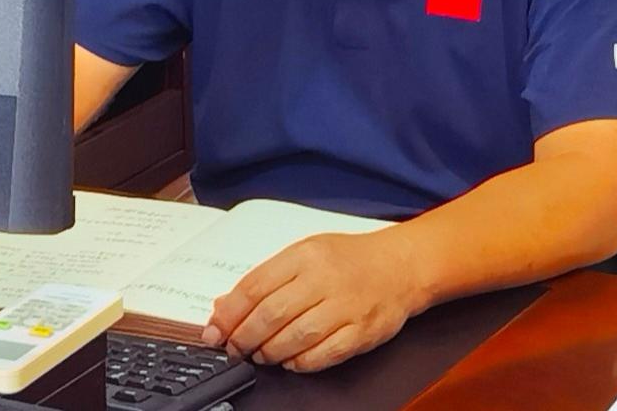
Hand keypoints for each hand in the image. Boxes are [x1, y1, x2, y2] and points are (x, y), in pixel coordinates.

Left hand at [202, 229, 426, 372]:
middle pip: (271, 314)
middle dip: (244, 338)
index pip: (256, 285)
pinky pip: (324, 354)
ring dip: (270, 352)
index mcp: (306, 255)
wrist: (401, 265)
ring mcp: (346, 306)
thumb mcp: (306, 253)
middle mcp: (325, 278)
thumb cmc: (349, 259)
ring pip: (296, 338)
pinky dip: (301, 363)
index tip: (215, 331)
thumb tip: (225, 305)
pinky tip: (292, 361)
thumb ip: (268, 278)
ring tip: (262, 355)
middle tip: (235, 348)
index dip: (229, 313)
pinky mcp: (362, 331)